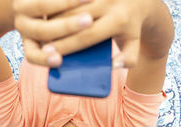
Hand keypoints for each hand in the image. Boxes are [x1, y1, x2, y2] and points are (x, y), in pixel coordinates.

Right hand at [13, 0, 162, 67]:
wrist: (142, 0)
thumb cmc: (132, 26)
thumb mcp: (135, 44)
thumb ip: (129, 58)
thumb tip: (114, 66)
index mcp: (119, 20)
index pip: (87, 35)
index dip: (67, 45)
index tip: (49, 51)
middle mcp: (109, 3)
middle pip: (75, 19)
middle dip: (55, 30)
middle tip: (39, 40)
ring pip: (70, 5)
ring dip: (54, 15)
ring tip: (39, 27)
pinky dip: (59, 5)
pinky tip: (48, 14)